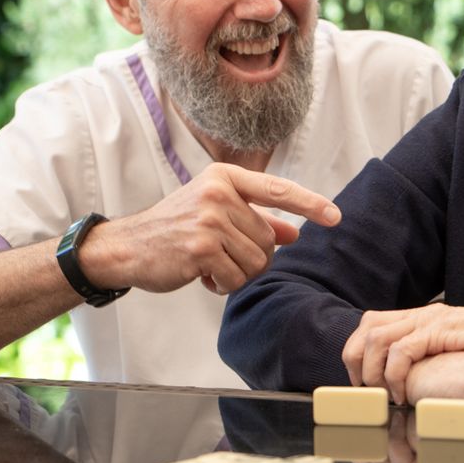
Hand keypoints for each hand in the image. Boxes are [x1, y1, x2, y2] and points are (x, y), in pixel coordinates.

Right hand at [81, 162, 340, 293]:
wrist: (127, 247)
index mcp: (225, 177)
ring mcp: (209, 219)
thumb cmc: (175, 229)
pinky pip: (236, 278)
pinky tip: (200, 275)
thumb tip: (295, 234)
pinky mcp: (201, 247)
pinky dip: (222, 285)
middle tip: (219, 255)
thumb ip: (256, 220)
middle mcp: (218, 193)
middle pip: (268, 239)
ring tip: (208, 263)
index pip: (279, 190)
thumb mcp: (216, 213)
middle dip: (250, 256)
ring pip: (256, 261)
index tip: (336, 216)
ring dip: (236, 273)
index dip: (311, 204)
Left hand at [343, 303, 463, 402]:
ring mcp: (433, 319)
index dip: (358, 351)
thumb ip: (434, 355)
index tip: (361, 381)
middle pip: (367, 326)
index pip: (373, 322)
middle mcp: (425, 313)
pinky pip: (402, 350)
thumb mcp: (458, 350)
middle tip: (364, 390)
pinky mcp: (442, 330)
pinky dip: (394, 374)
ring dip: (372, 370)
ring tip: (383, 394)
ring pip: (377, 337)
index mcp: (426, 316)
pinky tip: (403, 395)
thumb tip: (410, 375)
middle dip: (356, 359)